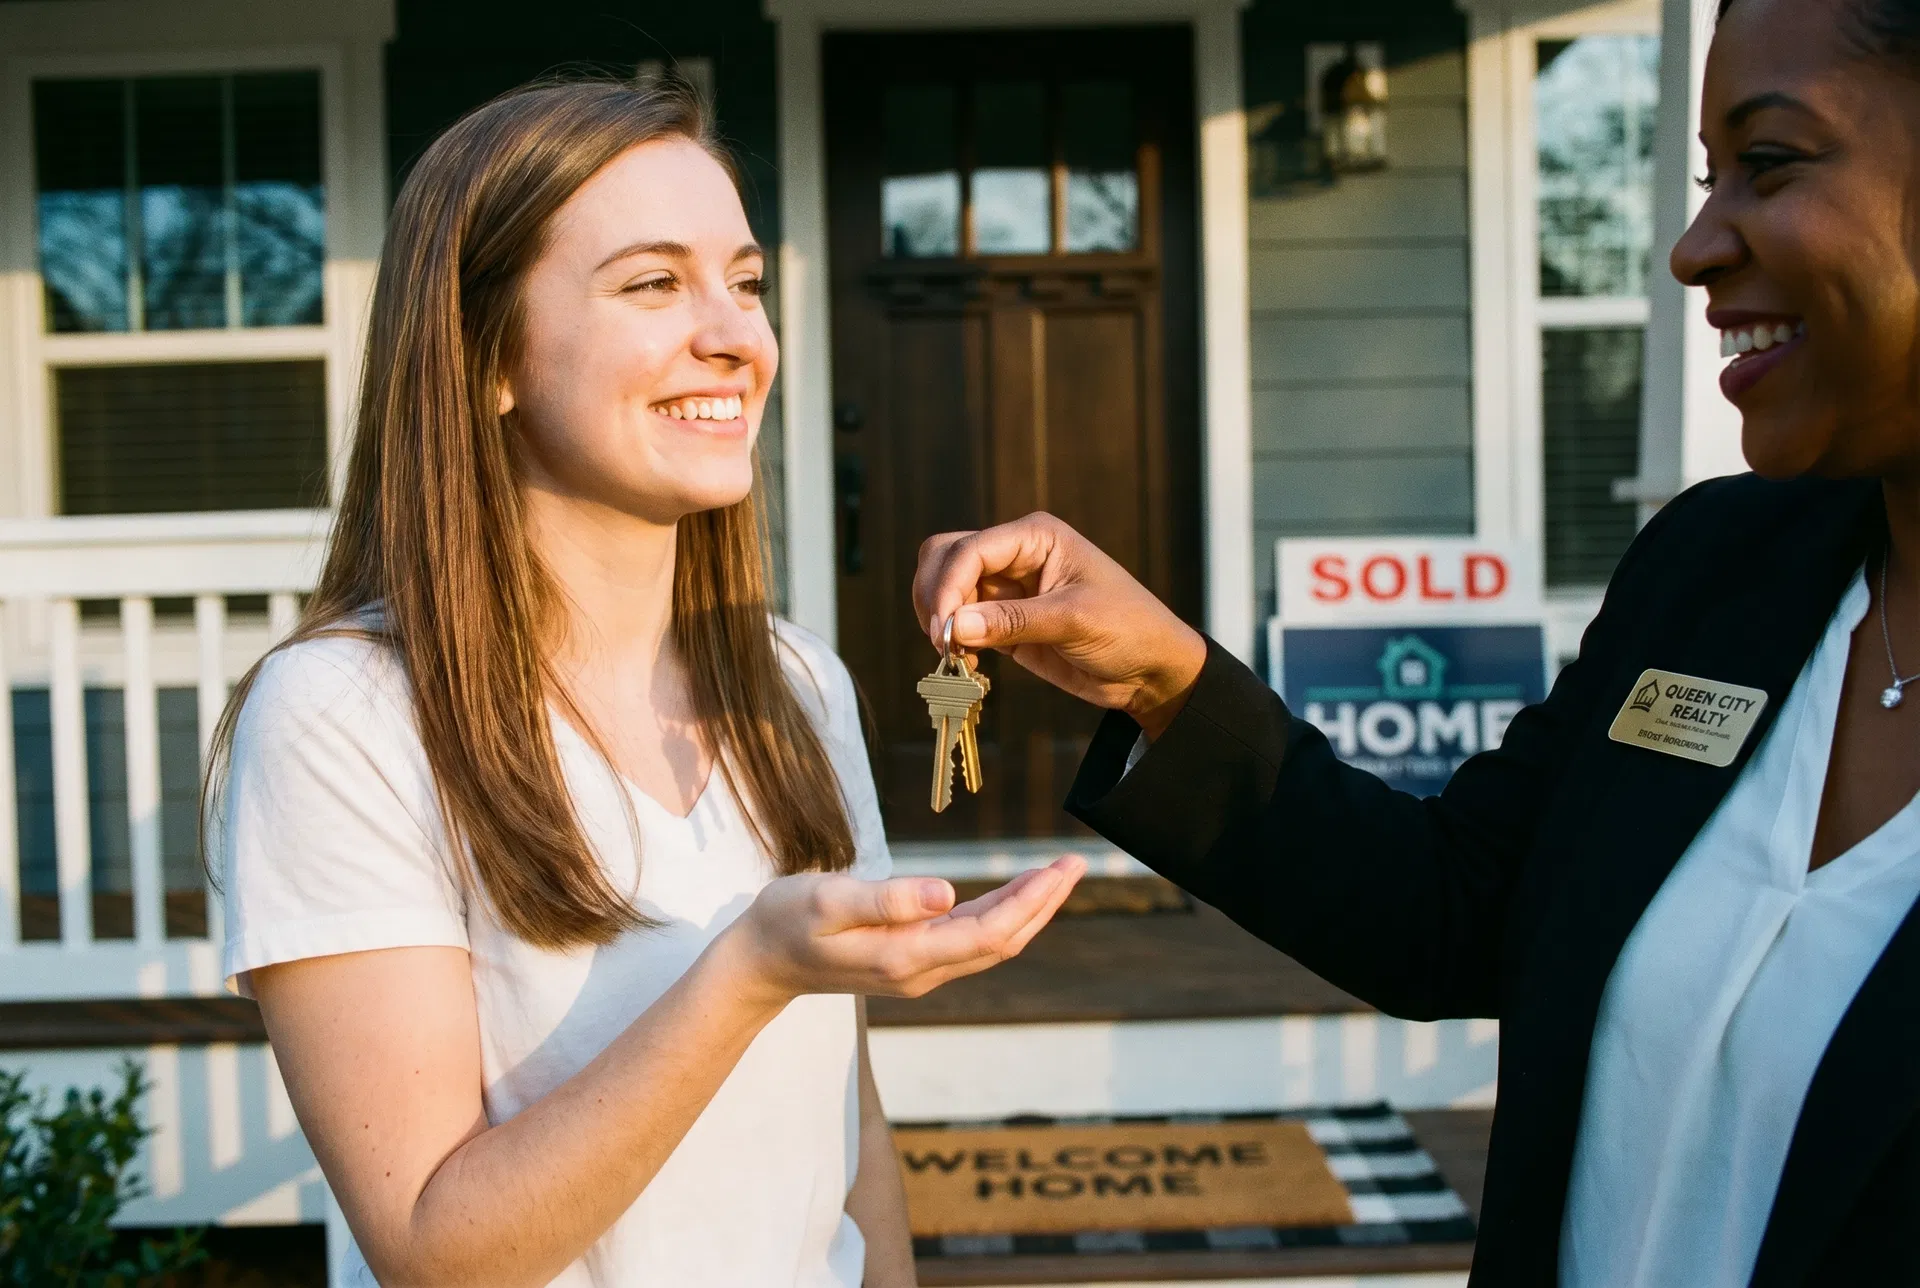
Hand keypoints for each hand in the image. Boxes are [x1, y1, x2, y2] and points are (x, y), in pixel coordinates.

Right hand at [725, 857, 1085, 1004]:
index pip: (989, 932)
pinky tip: (1015, 892)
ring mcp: (917, 968)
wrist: (759, 962)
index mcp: (905, 956)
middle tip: (1075, 864)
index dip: (1030, 902)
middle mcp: (920, 970)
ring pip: (990, 942)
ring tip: (1057, 873)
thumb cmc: (786, 922)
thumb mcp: (827, 901)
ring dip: (1027, 909)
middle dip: (1043, 904)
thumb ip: (886, 899)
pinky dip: (1000, 913)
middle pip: (1001, 941)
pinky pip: (970, 939)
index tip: (1058, 869)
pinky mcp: (910, 958)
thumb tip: (946, 893)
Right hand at [914, 512, 1207, 738]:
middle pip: (944, 557)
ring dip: (938, 619)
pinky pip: (959, 621)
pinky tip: (966, 663)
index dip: (948, 587)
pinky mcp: (1002, 621)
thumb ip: (1012, 622)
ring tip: (954, 656)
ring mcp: (1006, 587)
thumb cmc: (1128, 630)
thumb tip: (953, 626)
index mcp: (1035, 537)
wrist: (1150, 669)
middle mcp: (1015, 554)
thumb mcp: (1074, 621)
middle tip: (943, 643)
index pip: (969, 549)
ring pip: (945, 588)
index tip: (944, 631)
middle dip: (935, 597)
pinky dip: (951, 640)